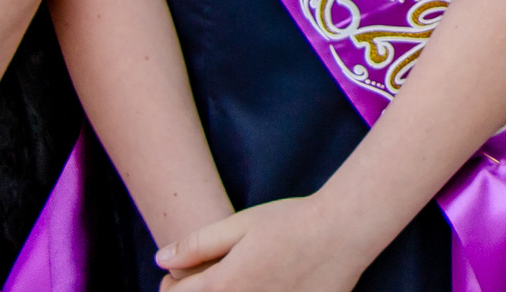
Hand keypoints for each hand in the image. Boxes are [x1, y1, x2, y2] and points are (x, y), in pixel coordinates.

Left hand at [153, 197, 376, 291]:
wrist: (344, 231)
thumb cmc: (293, 222)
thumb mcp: (241, 224)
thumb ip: (197, 244)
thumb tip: (161, 260)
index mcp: (223, 285)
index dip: (171, 285)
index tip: (180, 275)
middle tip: (209, 279)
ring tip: (238, 281)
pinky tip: (270, 285)